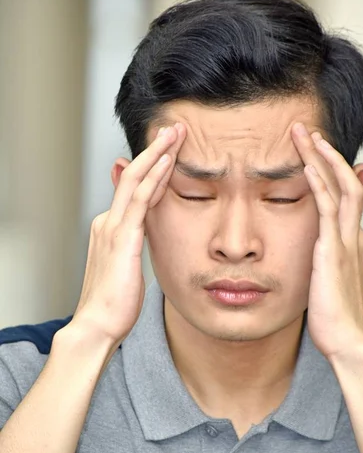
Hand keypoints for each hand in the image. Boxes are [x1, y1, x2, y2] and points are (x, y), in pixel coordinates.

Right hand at [71, 123, 185, 347]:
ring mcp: (113, 227)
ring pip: (136, 179)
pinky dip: (155, 177)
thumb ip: (136, 248)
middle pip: (133, 175)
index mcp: (111, 229)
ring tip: (175, 133)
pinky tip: (169, 161)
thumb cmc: (114, 304)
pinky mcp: (123, 237)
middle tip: (175, 128)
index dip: (153, 167)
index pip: (133, 189)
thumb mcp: (127, 269)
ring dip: (158, 153)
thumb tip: (145, 236)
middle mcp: (109, 221)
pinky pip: (141, 199)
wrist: (97, 325)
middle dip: (155, 149)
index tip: (170, 150)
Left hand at [291, 122, 362, 363]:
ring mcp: (346, 240)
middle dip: (326, 154)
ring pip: (340, 186)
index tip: (318, 153)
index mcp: (351, 241)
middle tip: (308, 130)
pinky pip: (326, 208)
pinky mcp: (333, 250)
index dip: (332, 171)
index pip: (345, 196)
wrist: (348, 341)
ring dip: (322, 157)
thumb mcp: (329, 282)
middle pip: (345, 182)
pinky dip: (319, 183)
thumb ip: (324, 260)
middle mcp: (352, 235)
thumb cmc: (334, 317)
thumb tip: (318, 249)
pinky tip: (307, 165)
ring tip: (304, 134)